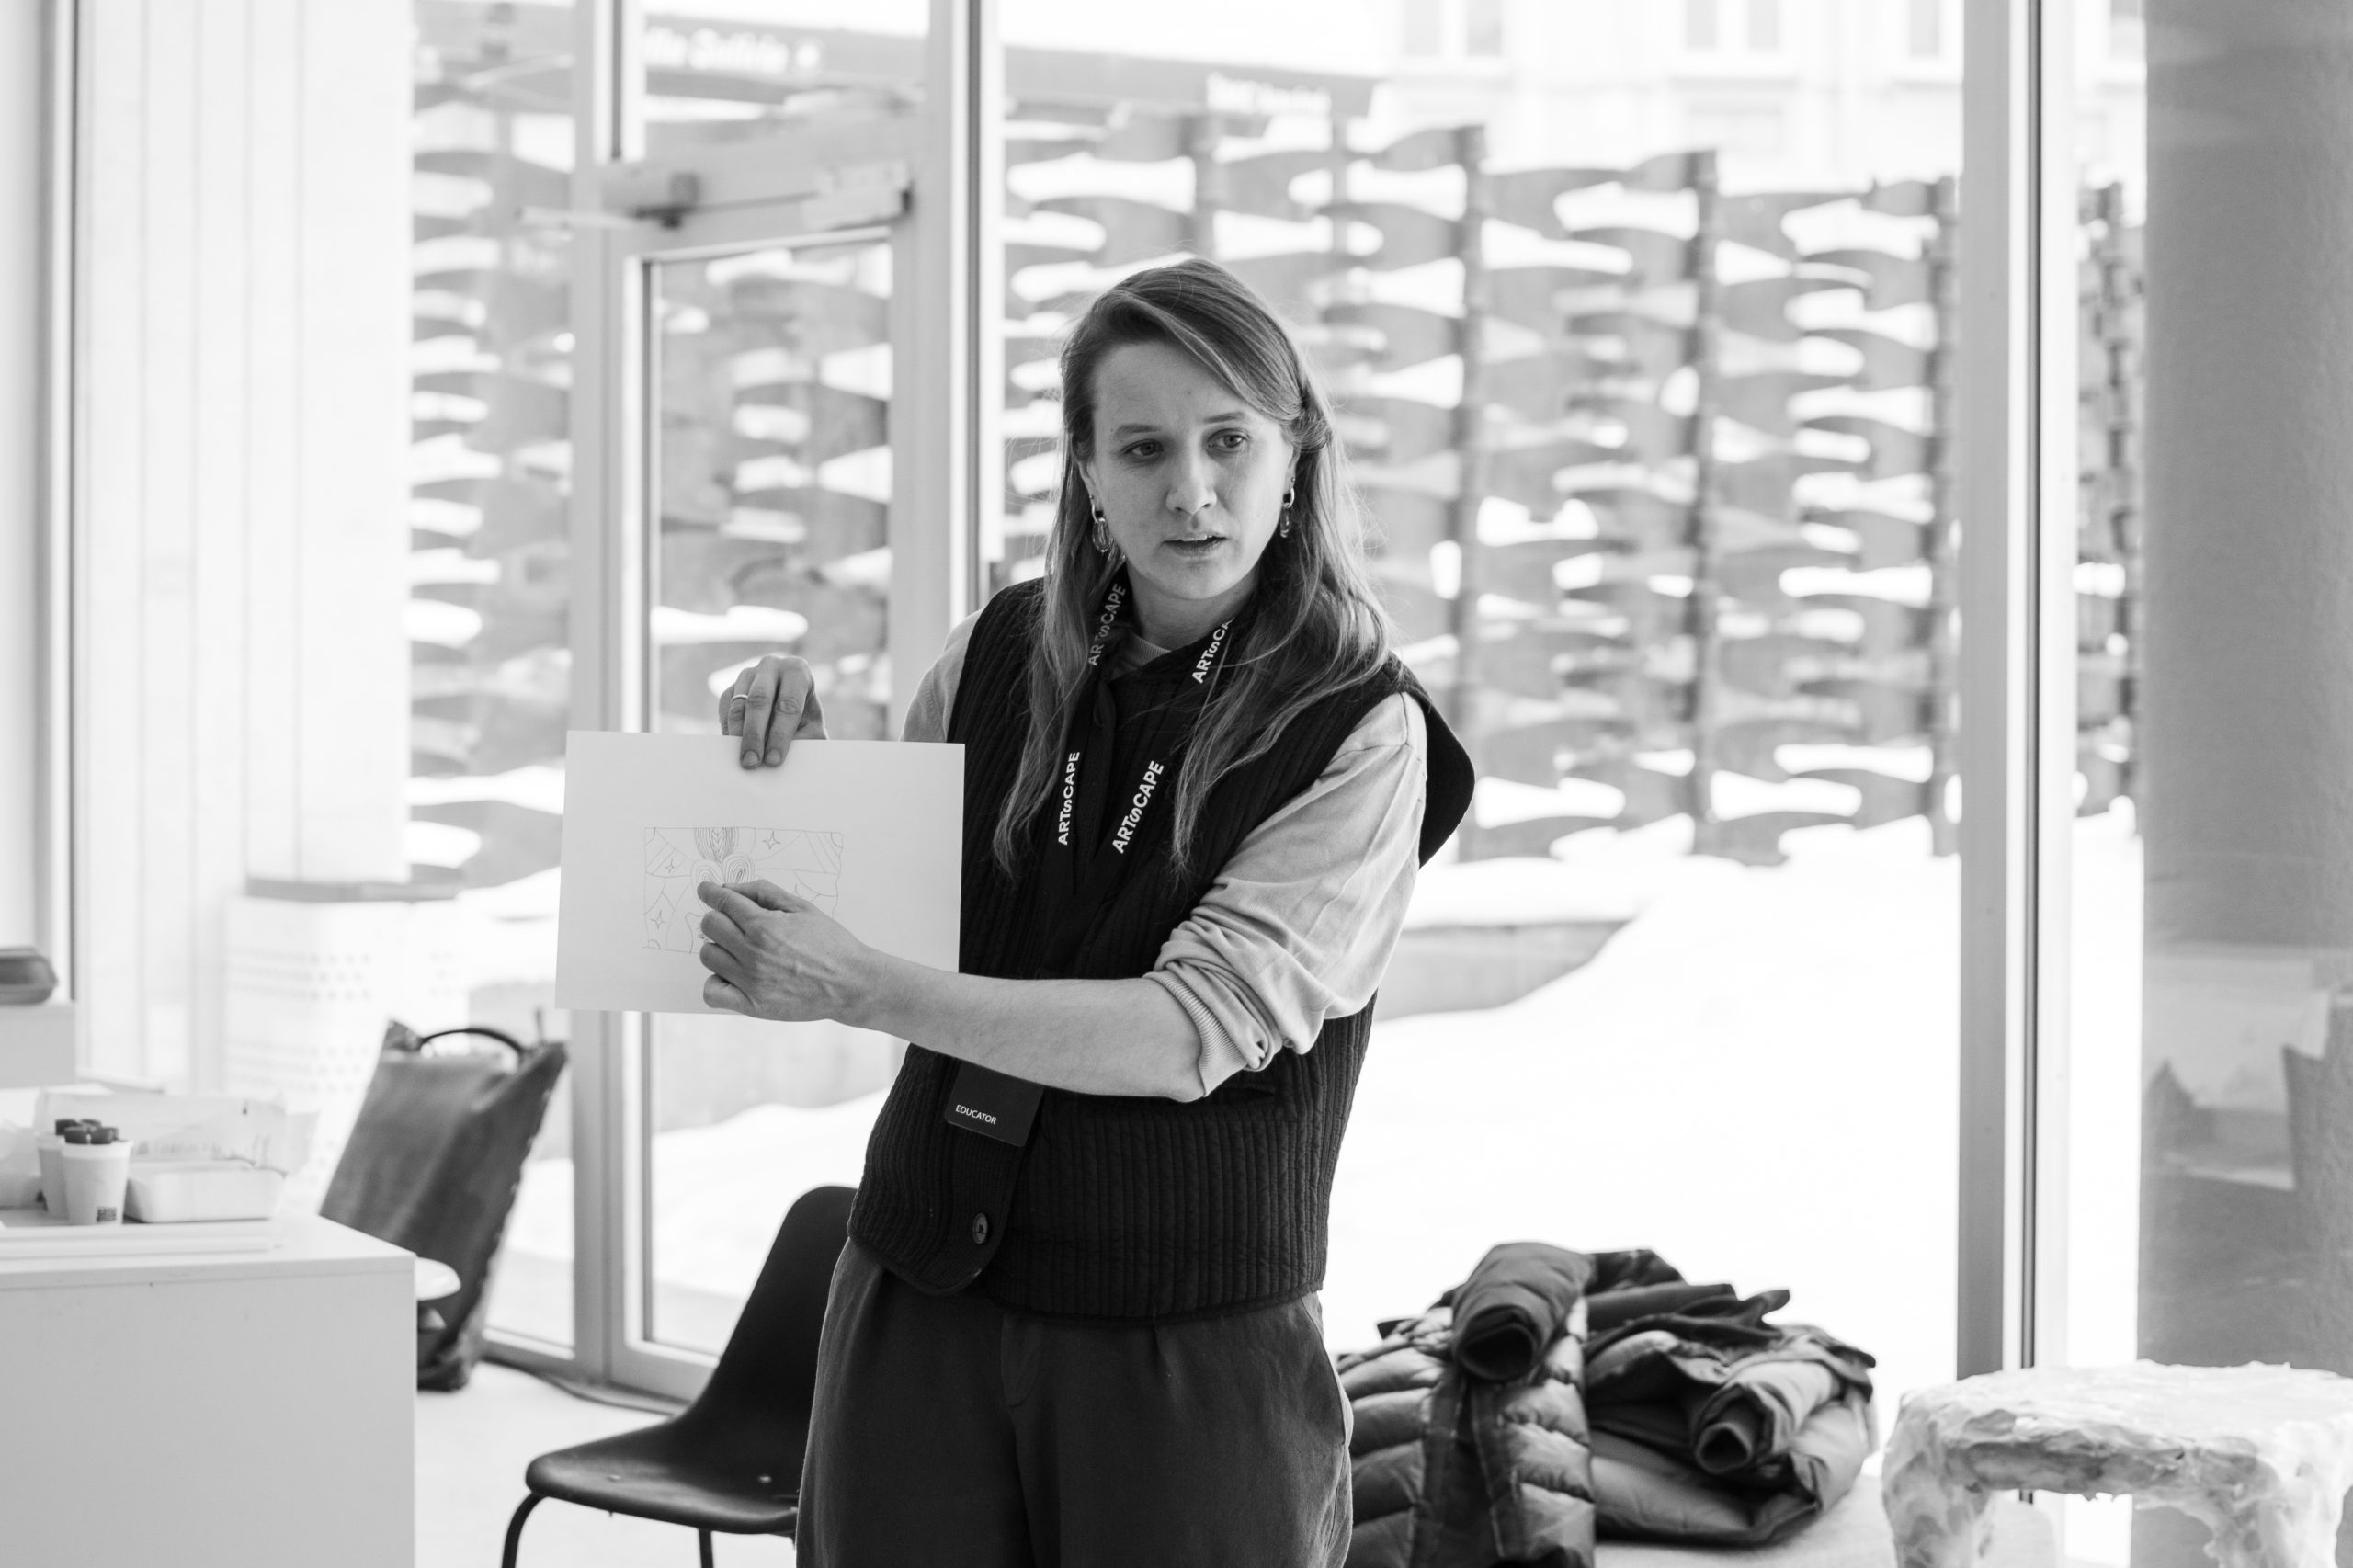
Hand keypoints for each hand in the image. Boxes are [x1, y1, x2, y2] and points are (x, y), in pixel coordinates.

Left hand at [696, 880, 876, 1022]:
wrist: (852, 984)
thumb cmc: (831, 943)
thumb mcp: (802, 907)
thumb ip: (763, 892)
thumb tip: (729, 888)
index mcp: (765, 926)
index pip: (723, 902)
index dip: (711, 892)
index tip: (707, 890)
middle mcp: (753, 954)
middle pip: (709, 926)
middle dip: (718, 917)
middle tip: (732, 921)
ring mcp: (751, 982)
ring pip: (709, 956)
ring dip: (719, 947)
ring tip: (738, 949)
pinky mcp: (753, 1006)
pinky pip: (712, 992)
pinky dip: (717, 982)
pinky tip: (732, 975)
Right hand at [719, 655, 825, 768]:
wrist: (790, 706)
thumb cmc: (806, 718)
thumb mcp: (813, 728)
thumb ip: (803, 741)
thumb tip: (778, 759)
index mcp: (797, 671)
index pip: (788, 705)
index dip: (780, 735)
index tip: (773, 761)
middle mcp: (771, 666)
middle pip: (759, 701)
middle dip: (754, 735)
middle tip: (752, 762)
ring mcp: (748, 674)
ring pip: (739, 705)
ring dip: (738, 735)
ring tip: (742, 760)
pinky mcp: (732, 687)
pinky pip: (725, 708)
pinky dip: (728, 730)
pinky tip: (732, 748)